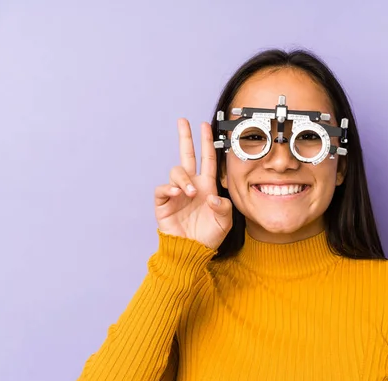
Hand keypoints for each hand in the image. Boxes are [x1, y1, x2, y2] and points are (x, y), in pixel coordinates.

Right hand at [154, 119, 232, 249]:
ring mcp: (177, 193)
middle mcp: (191, 185)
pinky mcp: (164, 203)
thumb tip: (211, 196)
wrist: (192, 251)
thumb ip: (224, 208)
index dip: (206, 142)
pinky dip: (170, 188)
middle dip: (185, 137)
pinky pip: (163, 188)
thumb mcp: (225, 222)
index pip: (207, 159)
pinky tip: (179, 194)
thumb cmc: (209, 235)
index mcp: (207, 186)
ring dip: (184, 178)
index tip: (204, 125)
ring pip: (177, 171)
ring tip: (190, 192)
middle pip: (186, 155)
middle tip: (183, 121)